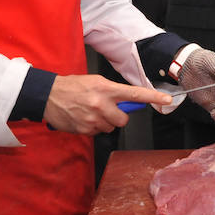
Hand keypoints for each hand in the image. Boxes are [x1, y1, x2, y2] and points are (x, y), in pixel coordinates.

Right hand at [43, 74, 172, 134]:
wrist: (48, 95)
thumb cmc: (73, 87)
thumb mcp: (96, 82)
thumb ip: (114, 92)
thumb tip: (131, 102)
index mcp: (106, 89)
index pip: (135, 94)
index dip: (153, 97)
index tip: (167, 99)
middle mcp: (101, 104)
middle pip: (124, 119)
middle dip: (119, 116)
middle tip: (107, 109)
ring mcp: (93, 119)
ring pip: (111, 127)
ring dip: (105, 122)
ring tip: (91, 112)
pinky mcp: (84, 130)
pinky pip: (98, 132)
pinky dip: (94, 127)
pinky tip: (84, 118)